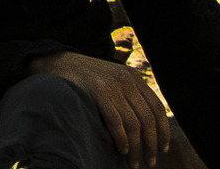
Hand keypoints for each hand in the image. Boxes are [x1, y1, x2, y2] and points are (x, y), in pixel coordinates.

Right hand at [31, 50, 167, 168]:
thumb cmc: (86, 78)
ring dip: (136, 148)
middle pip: (148, 119)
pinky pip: (116, 122)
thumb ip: (128, 94)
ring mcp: (111, 85)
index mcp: (133, 77)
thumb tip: (148, 127)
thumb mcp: (112, 79)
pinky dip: (122, 139)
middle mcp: (126, 80)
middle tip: (149, 161)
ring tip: (134, 162)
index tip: (162, 148)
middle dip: (151, 144)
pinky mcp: (97, 92)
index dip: (163, 131)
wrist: (56, 62)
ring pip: (134, 124)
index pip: (157, 108)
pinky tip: (122, 150)